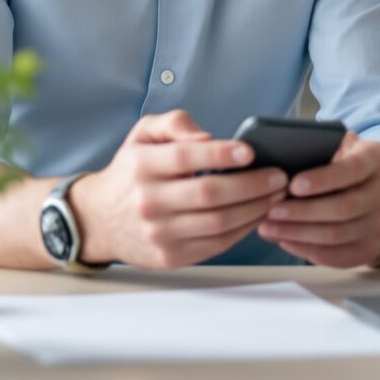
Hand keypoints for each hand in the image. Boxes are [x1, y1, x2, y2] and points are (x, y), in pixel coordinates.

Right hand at [71, 110, 288, 268]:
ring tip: (276, 195)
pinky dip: (243, 230)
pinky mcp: (170, 256)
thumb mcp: (142, 135)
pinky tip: (257, 215)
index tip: (251, 150)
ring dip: (255, 209)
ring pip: (219, 222)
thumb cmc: (131, 172)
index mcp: (141, 166)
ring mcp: (159, 233)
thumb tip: (206, 135)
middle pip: (210, 194)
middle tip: (279, 176)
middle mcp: (148, 201)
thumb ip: (174, 123)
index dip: (221, 154)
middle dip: (252, 185)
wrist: (99, 220)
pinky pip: (216, 244)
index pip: (186, 157)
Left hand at [256, 134, 379, 267]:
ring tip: (268, 227)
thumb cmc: (344, 165)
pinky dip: (305, 249)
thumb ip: (318, 146)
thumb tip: (280, 158)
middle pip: (344, 207)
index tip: (293, 184)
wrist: (374, 195)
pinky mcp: (370, 248)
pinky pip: (335, 256)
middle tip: (272, 210)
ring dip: (298, 233)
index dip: (323, 179)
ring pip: (336, 235)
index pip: (353, 168)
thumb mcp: (338, 144)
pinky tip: (284, 240)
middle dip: (303, 211)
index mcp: (375, 158)